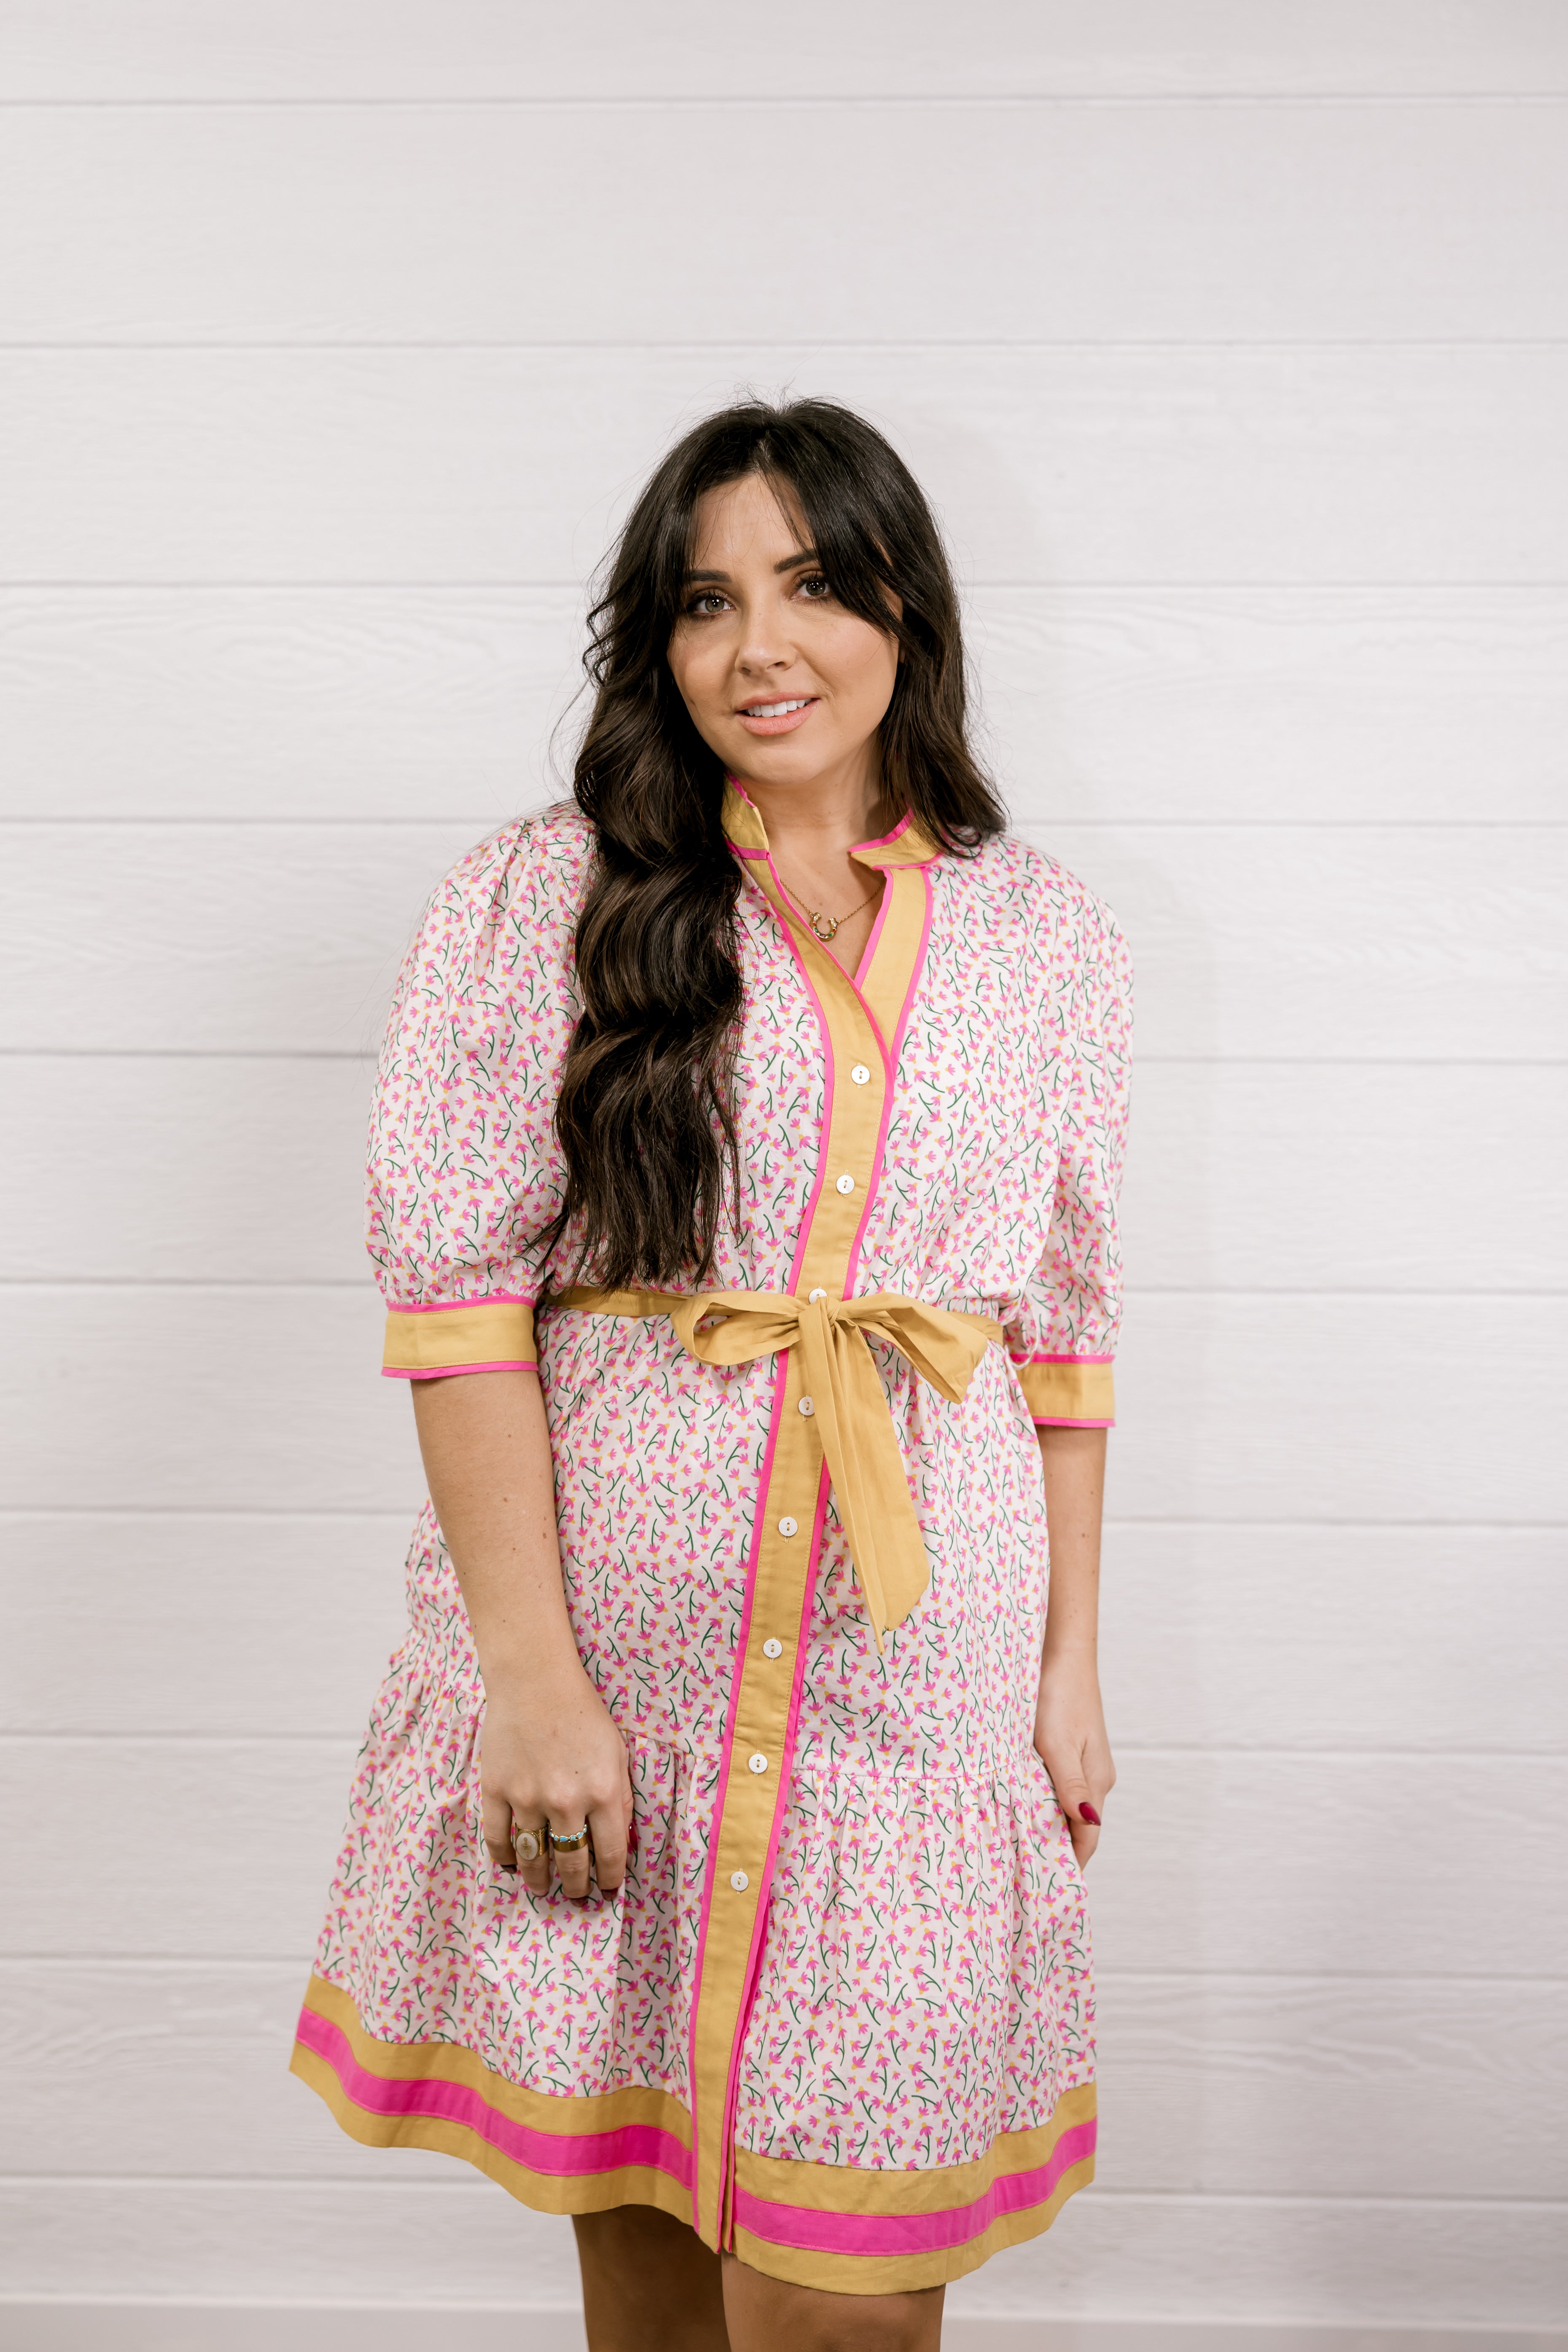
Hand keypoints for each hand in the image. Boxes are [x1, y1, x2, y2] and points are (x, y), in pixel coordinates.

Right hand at [479, 1660, 633, 1899]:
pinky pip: (498, 1838)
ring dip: (539, 1880)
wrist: (535, 1680)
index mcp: (603, 1792)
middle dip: (576, 1886)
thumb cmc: (583, 1714)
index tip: (609, 1890)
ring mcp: (527, 1798)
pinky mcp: (496, 1790)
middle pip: (572, 1863)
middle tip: (575, 1894)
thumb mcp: (618, 1753)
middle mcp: (566, 1802)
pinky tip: (512, 1864)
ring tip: (543, 1888)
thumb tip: (620, 1841)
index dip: (611, 1879)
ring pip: (533, 1858)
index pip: (611, 1854)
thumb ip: (621, 1798)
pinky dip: (505, 1858)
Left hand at [1033, 1653, 1115, 1868]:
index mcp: (1096, 1782)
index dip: (1069, 1864)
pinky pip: (1062, 1786)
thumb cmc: (1058, 1696)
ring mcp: (1087, 1763)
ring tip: (1019, 1844)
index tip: (1046, 1889)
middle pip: (1079, 1827)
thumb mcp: (1057, 1743)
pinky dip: (1046, 1800)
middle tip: (1024, 1871)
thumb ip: (1070, 1785)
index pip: (1087, 1838)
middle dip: (1057, 1849)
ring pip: (1069, 1806)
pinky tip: (1025, 1801)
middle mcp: (1097, 1777)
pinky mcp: (1075, 1749)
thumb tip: (1086, 1823)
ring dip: (1050, 1824)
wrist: (1065, 1655)